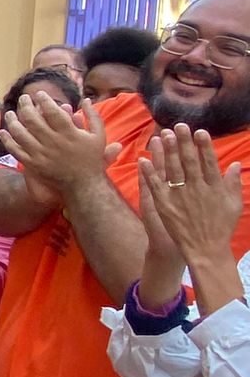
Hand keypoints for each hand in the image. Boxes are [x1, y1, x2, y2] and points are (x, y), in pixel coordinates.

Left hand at [0, 95, 117, 190]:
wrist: (83, 186)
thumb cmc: (92, 159)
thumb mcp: (99, 136)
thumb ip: (93, 116)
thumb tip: (86, 99)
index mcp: (68, 133)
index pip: (52, 111)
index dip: (43, 100)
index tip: (39, 93)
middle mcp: (52, 142)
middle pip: (32, 119)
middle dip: (25, 105)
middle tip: (23, 98)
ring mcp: (40, 154)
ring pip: (20, 133)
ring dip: (12, 120)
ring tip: (9, 113)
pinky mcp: (33, 164)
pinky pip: (15, 150)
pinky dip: (7, 140)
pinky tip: (3, 132)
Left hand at [141, 125, 243, 262]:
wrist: (205, 250)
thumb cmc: (220, 227)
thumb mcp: (233, 205)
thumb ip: (233, 184)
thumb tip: (234, 164)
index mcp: (213, 188)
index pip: (208, 162)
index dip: (203, 146)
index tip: (199, 131)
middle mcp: (196, 189)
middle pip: (188, 162)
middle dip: (182, 142)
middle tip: (177, 126)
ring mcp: (179, 197)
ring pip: (171, 170)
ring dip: (166, 152)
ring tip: (161, 136)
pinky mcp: (164, 206)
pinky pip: (155, 186)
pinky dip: (149, 173)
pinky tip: (142, 159)